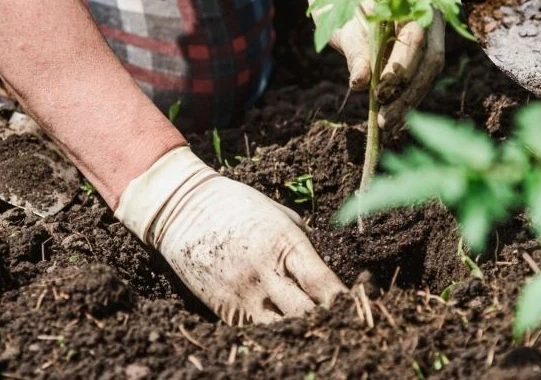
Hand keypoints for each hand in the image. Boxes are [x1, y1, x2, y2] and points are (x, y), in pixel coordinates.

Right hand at [115, 146, 345, 324]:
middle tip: (343, 325)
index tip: (359, 307)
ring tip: (315, 332)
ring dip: (301, 333)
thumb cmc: (237, 205)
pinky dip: (274, 335)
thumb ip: (304, 244)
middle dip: (328, 322)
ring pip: (281, 332)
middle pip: (306, 315)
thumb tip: (327, 270)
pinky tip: (285, 332)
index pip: (322, 283)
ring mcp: (242, 296)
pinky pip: (255, 333)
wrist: (181, 209)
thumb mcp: (280, 214)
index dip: (344, 301)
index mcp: (283, 244)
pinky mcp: (223, 310)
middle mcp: (264, 274)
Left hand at [305, 0, 445, 128]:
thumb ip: (356, 51)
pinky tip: (394, 117)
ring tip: (388, 124)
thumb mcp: (346, 24)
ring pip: (429, 72)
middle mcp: (431, 11)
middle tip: (386, 118)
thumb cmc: (347, 4)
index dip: (401, 66)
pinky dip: (407, 98)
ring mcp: (433, 31)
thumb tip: (360, 84)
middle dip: (408, 92)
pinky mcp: (426, 50)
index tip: (381, 90)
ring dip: (409, 101)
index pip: (415, 35)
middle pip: (430, 58)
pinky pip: (421, 77)